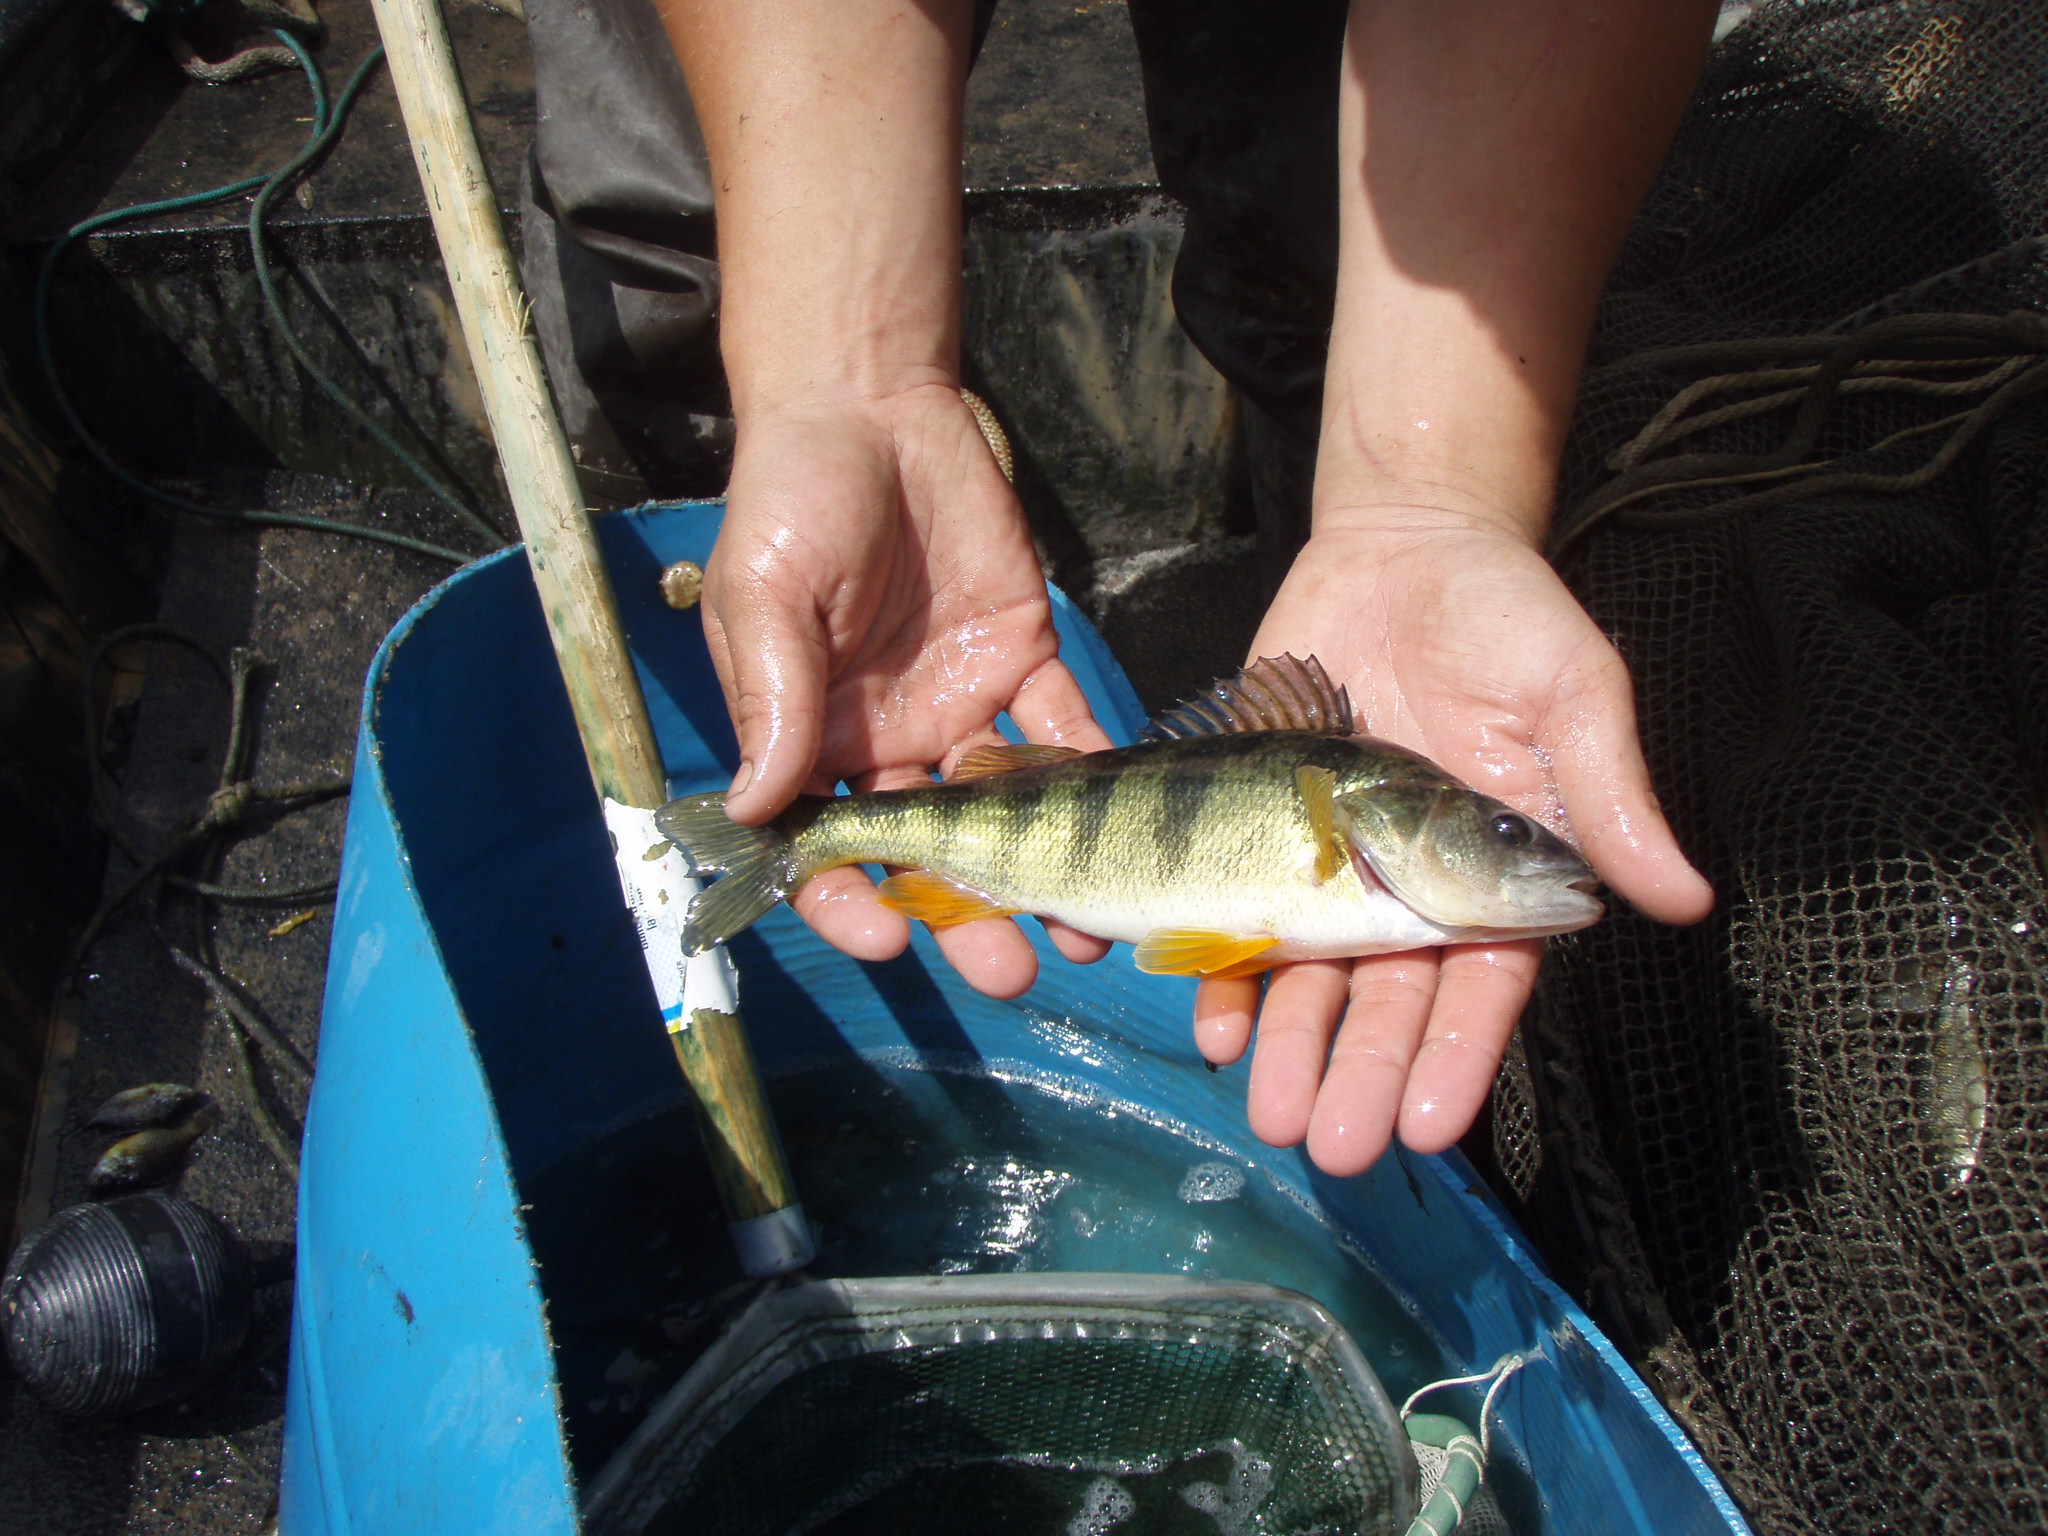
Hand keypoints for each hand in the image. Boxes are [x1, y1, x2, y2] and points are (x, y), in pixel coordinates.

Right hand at [702, 382, 1113, 997]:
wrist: (870, 406)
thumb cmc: (790, 499)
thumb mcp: (763, 596)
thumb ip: (771, 699)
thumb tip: (757, 811)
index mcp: (813, 740)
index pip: (830, 849)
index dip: (849, 901)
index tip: (886, 937)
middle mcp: (890, 743)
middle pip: (934, 853)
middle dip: (971, 918)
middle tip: (1012, 971)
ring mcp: (961, 708)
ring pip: (1009, 814)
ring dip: (1047, 874)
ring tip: (1086, 930)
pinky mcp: (1024, 660)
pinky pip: (1063, 729)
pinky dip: (1095, 772)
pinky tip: (1127, 815)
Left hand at [1194, 506, 1712, 1175]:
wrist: (1404, 547)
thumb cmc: (1509, 617)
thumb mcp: (1574, 693)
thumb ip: (1610, 796)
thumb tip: (1684, 899)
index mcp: (1496, 876)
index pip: (1482, 987)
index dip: (1457, 1056)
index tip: (1429, 1123)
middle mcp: (1412, 887)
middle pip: (1387, 1002)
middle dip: (1361, 1073)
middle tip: (1334, 1146)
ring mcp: (1332, 865)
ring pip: (1309, 977)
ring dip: (1291, 1047)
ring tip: (1271, 1116)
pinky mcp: (1263, 827)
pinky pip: (1237, 912)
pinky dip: (1224, 967)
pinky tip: (1212, 1023)